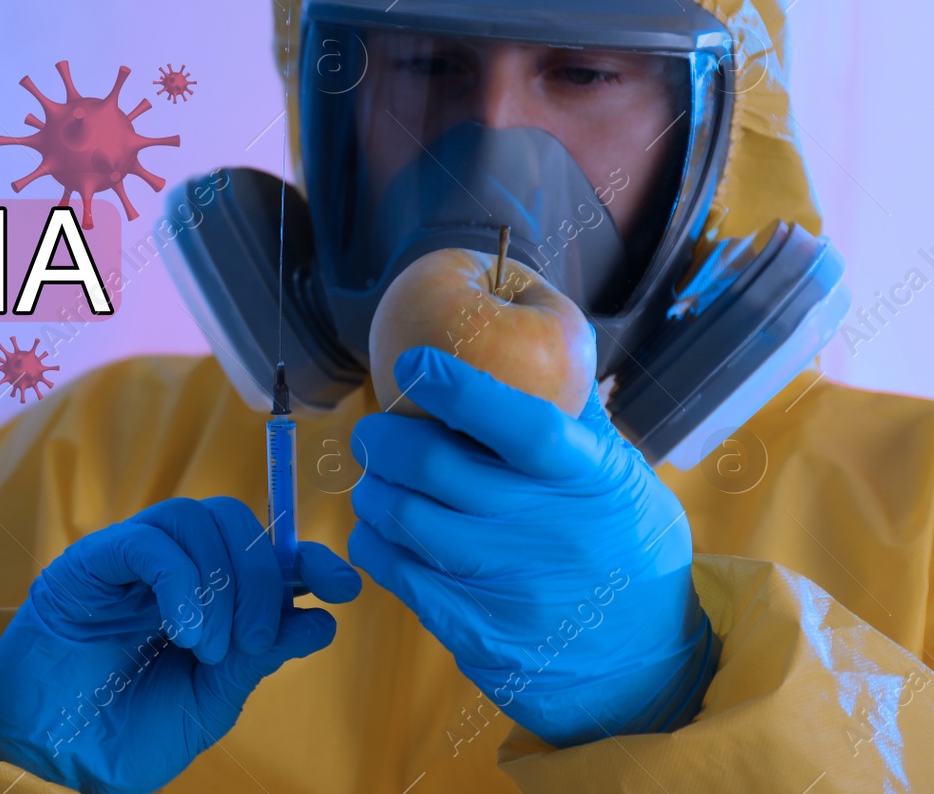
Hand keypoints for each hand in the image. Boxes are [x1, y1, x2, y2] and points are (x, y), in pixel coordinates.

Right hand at [0, 496, 360, 793]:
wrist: (47, 758)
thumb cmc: (122, 733)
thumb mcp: (209, 701)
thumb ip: (259, 658)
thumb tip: (322, 620)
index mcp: (208, 600)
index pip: (266, 555)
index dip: (308, 559)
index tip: (343, 586)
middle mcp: (173, 569)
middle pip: (238, 525)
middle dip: (264, 578)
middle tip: (252, 641)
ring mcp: (131, 561)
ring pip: (198, 520)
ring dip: (222, 583)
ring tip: (208, 647)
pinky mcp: (91, 562)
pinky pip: (148, 541)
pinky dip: (181, 580)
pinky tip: (185, 630)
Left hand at [348, 346, 717, 747]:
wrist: (646, 667)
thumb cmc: (629, 553)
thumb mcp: (625, 481)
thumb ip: (576, 423)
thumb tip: (536, 350)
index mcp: (589, 480)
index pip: (521, 424)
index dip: (460, 389)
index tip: (414, 365)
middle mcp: (545, 531)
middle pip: (435, 465)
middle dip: (383, 438)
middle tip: (372, 432)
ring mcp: (507, 586)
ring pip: (402, 516)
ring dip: (372, 489)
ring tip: (376, 481)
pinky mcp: (474, 629)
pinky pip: (395, 571)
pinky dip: (373, 540)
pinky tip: (379, 529)